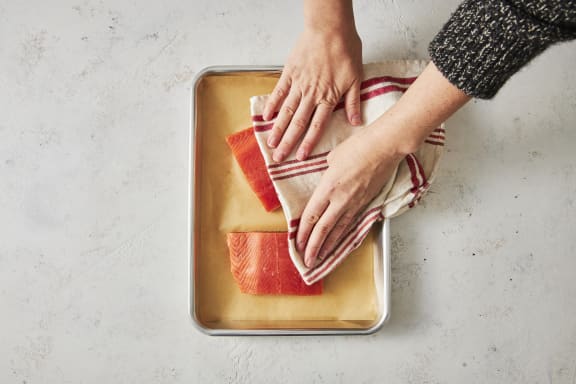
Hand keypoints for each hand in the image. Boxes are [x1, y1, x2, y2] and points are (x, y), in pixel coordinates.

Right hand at [263, 26, 362, 161]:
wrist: (330, 28)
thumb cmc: (345, 49)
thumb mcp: (356, 77)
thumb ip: (353, 102)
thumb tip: (355, 122)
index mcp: (328, 97)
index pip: (316, 126)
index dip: (308, 143)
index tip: (300, 157)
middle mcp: (311, 94)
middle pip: (297, 123)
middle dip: (288, 143)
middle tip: (279, 157)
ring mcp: (298, 84)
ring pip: (286, 111)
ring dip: (278, 129)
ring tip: (270, 143)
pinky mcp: (289, 72)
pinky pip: (278, 92)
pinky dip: (271, 104)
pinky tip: (266, 117)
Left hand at [295, 130, 402, 267]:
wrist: (386, 146)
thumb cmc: (360, 146)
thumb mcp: (333, 158)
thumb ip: (326, 173)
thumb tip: (326, 180)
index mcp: (328, 187)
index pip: (311, 216)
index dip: (303, 233)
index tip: (297, 244)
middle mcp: (341, 199)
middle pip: (323, 229)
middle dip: (313, 247)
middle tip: (306, 261)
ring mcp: (355, 202)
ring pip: (339, 229)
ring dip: (329, 246)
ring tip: (321, 258)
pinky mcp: (367, 201)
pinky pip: (352, 222)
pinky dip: (344, 235)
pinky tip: (340, 241)